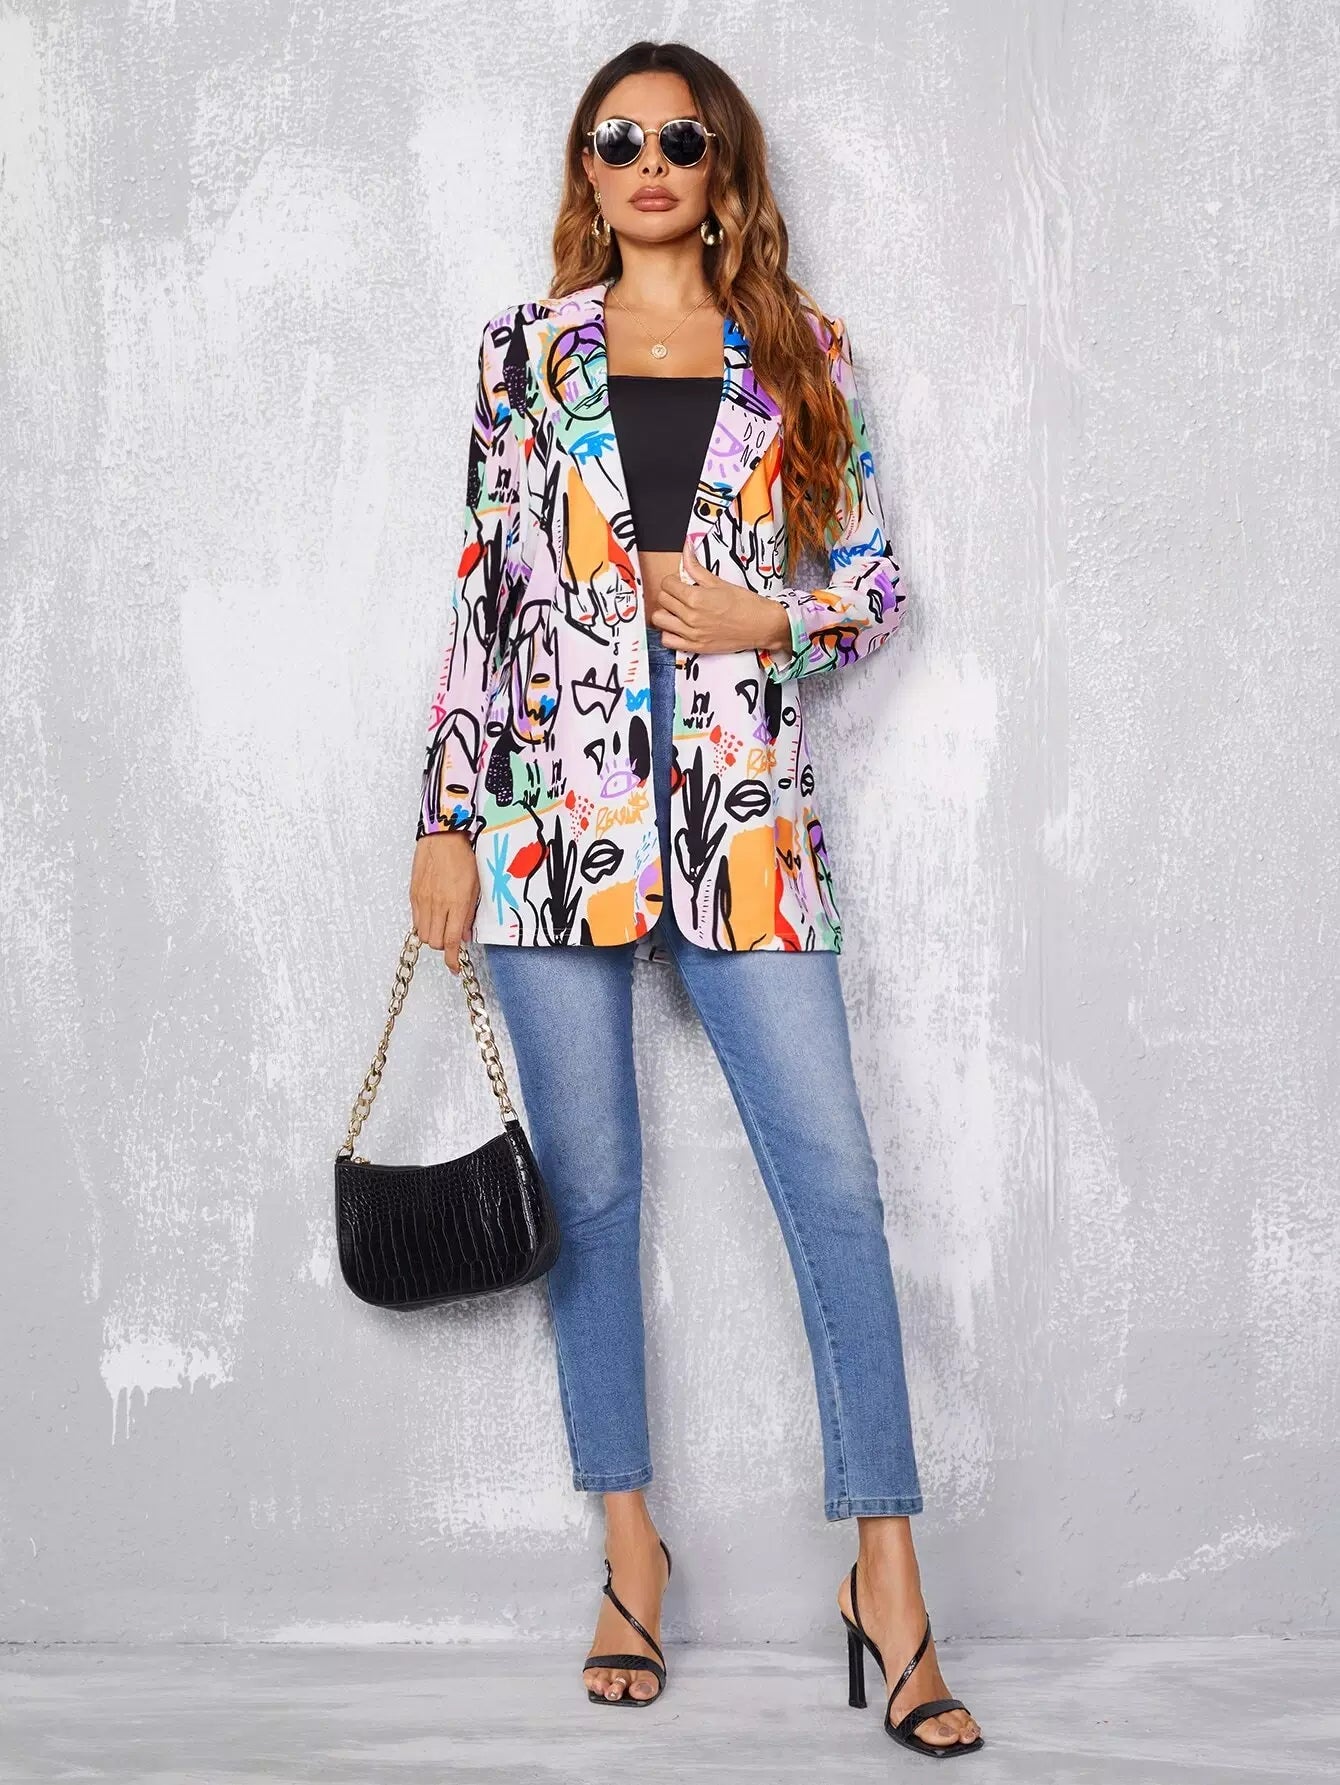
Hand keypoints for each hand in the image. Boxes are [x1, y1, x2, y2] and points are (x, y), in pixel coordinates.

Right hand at [409, 831, 479, 973]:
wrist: (443, 835)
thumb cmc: (463, 856)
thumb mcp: (476, 886)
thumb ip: (469, 914)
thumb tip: (464, 935)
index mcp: (457, 903)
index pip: (452, 942)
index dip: (453, 960)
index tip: (455, 967)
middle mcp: (438, 904)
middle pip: (435, 942)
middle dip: (444, 946)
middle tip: (452, 939)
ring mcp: (423, 900)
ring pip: (424, 934)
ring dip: (433, 937)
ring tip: (442, 927)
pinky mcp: (413, 894)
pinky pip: (415, 920)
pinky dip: (423, 925)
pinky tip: (432, 917)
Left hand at [647, 537, 792, 655]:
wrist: (761, 625)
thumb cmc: (745, 604)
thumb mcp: (719, 582)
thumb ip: (697, 568)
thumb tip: (686, 548)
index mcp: (695, 597)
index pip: (666, 584)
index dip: (672, 580)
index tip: (680, 582)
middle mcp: (690, 616)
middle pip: (662, 600)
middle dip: (669, 594)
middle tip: (680, 594)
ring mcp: (691, 633)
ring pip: (659, 620)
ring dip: (665, 613)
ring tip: (676, 610)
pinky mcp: (695, 647)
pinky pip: (667, 641)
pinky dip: (669, 633)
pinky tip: (678, 627)